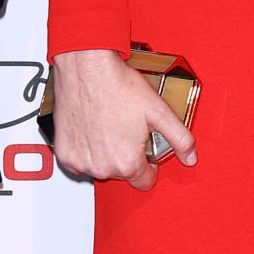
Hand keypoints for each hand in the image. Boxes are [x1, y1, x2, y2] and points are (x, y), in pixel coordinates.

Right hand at [49, 49, 195, 188]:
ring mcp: (79, 162)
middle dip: (130, 156)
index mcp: (126, 162)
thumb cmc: (119, 87)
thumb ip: (180, 139)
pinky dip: (88, 151)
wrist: (87, 70)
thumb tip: (190, 157)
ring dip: (108, 154)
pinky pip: (80, 161)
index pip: (144, 182)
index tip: (150, 153)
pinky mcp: (63, 153)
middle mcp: (100, 167)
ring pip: (101, 168)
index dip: (152, 167)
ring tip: (114, 127)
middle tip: (131, 130)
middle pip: (123, 174)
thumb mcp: (160, 112)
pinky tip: (96, 130)